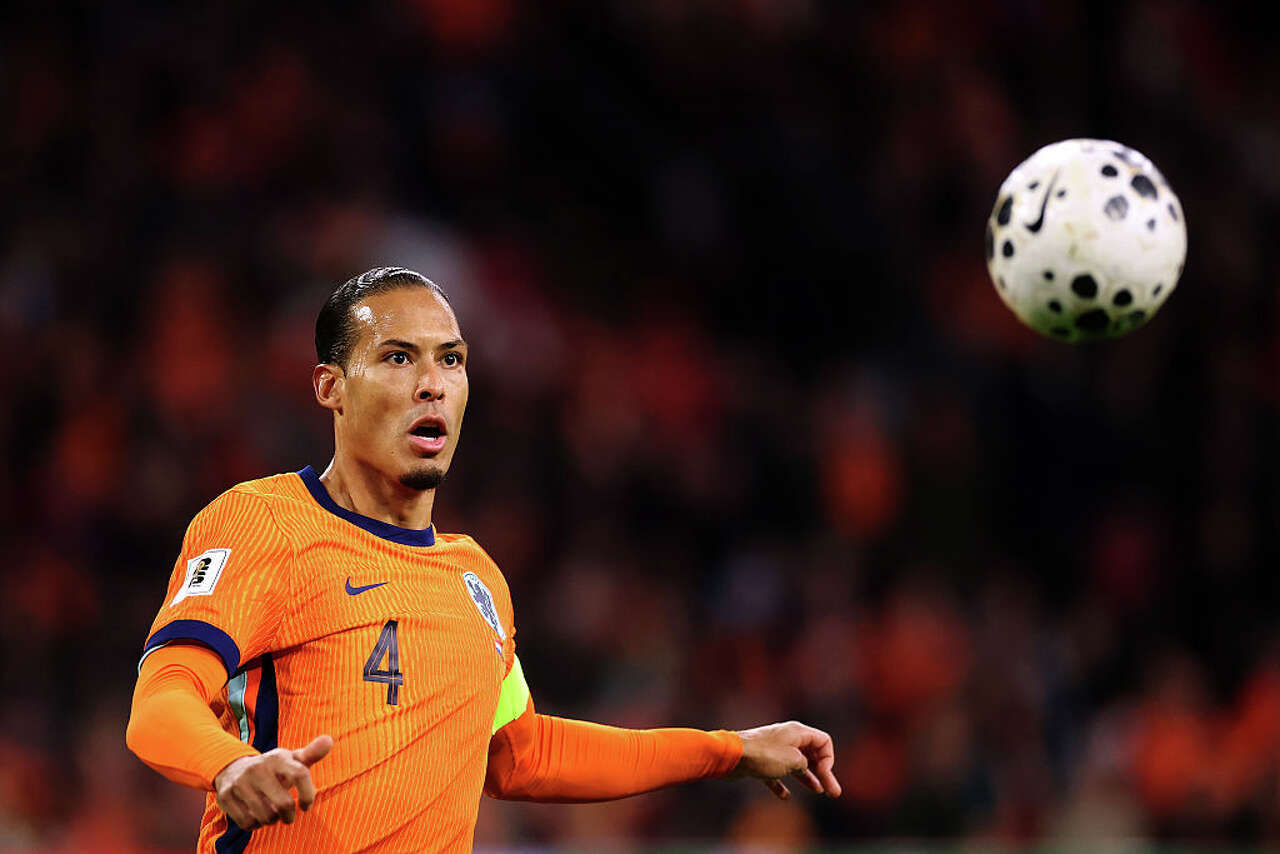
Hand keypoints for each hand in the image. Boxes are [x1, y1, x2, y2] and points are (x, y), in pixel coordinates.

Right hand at [214, 735, 332, 829]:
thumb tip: (329, 740)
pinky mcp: (226, 796)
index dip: (308, 794)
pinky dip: (256, 825)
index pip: (300, 774)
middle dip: (289, 816)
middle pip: (284, 803)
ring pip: (266, 816)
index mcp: (277, 757)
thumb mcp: (291, 759)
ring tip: (272, 814)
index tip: (306, 806)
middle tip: (288, 816)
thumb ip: (311, 754)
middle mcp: (258, 768)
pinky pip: (247, 823)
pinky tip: (257, 816)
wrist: (232, 767)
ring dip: (272, 820)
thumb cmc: (272, 768)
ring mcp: (240, 782)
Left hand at [733, 721, 840, 799]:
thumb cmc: (764, 755)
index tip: (824, 775)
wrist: (732, 755)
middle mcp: (787, 738)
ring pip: (796, 764)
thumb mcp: (794, 760)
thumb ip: (806, 764)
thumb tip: (804, 768)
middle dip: (823, 773)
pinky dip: (782, 784)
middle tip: (833, 793)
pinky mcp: (761, 761)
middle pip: (812, 754)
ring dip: (807, 778)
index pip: (824, 741)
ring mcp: (774, 749)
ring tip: (818, 791)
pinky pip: (776, 773)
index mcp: (797, 732)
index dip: (829, 759)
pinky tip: (785, 796)